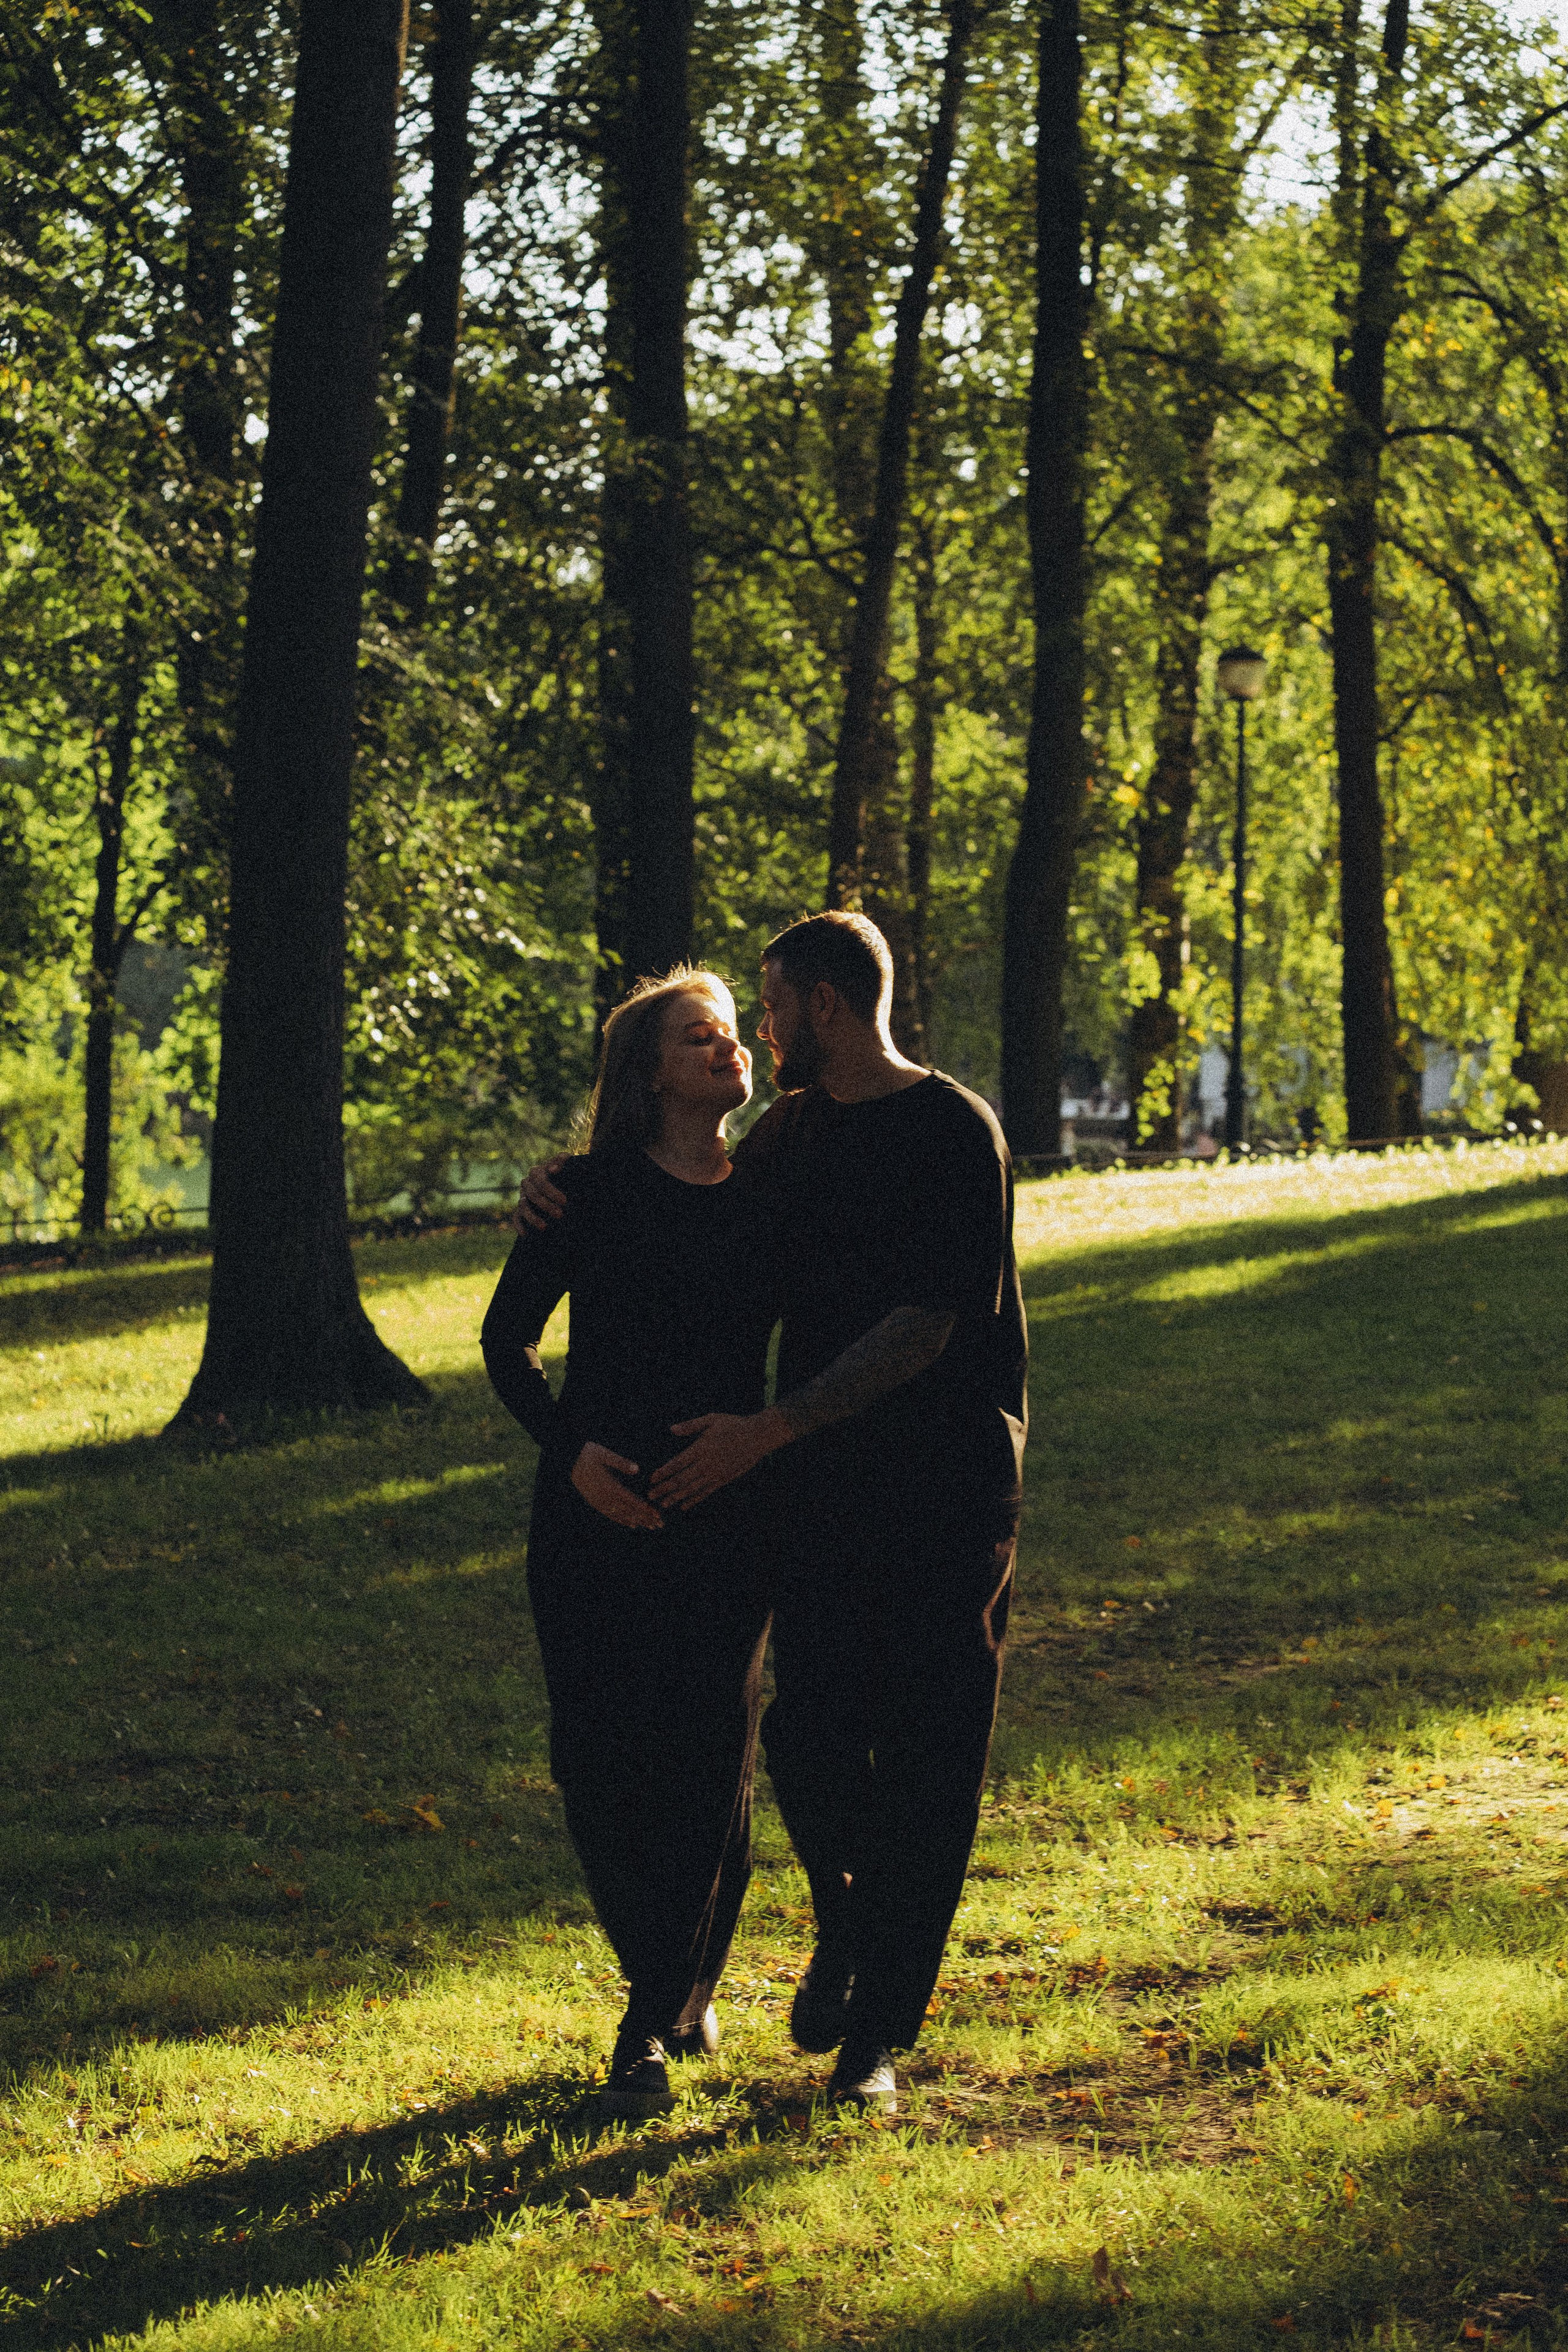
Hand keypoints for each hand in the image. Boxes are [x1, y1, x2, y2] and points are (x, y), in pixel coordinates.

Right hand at [514, 1154, 570, 1233]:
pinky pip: (516, 1217)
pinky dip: (519, 1225)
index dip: (552, 1191)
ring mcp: (522, 1196)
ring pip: (523, 1207)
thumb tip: (553, 1169)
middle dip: (546, 1205)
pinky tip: (525, 1234)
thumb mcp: (566, 1164)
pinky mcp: (520, 1208)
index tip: (564, 1201)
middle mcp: (527, 1183)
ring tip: (544, 1227)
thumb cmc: (565, 1173)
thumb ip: (562, 1161)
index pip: (541, 1181)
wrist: (562, 1183)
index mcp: (536, 1172)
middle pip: (533, 1195)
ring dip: (533, 1217)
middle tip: (560, 1215)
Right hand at [571, 1441, 663, 1530]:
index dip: (645, 1509)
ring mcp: (599, 1502)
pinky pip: (610, 1515)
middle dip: (645, 1518)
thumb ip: (621, 1463)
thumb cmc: (589, 1454)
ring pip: (621, 1515)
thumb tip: (637, 1469)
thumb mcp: (605, 1454)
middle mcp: (605, 1497)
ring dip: (637, 1521)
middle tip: (659, 1525)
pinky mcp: (595, 1502)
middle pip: (629, 1511)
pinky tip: (631, 1524)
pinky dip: (622, 1520)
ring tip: (650, 1526)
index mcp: (610, 1486)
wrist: (569, 1461)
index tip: (657, 1515)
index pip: (632, 1501)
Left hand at [648, 1407, 790, 1510]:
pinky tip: (684, 1506)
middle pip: (681, 1479)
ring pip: (692, 1489)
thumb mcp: (711, 1419)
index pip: (677, 1463)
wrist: (758, 1436)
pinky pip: (706, 1492)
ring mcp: (715, 1473)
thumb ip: (691, 1426)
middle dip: (664, 1488)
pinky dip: (694, 1500)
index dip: (663, 1472)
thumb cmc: (733, 1424)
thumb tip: (672, 1429)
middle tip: (650, 1496)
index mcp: (701, 1448)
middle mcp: (706, 1463)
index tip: (651, 1478)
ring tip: (663, 1504)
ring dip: (676, 1497)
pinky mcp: (723, 1479)